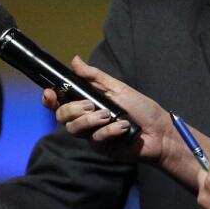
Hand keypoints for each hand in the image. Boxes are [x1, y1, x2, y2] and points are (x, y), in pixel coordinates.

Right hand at [48, 56, 171, 163]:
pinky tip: (123, 127)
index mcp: (87, 102)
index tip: (50, 93)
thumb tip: (74, 60)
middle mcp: (86, 119)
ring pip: (73, 129)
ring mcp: (92, 135)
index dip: (50, 99)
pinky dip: (109, 131)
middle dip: (72, 109)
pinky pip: (95, 139)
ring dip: (90, 120)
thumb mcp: (117, 88)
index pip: (59, 102)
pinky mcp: (101, 147)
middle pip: (61, 116)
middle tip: (91, 105)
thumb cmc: (141, 108)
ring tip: (108, 116)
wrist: (159, 131)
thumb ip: (94, 76)